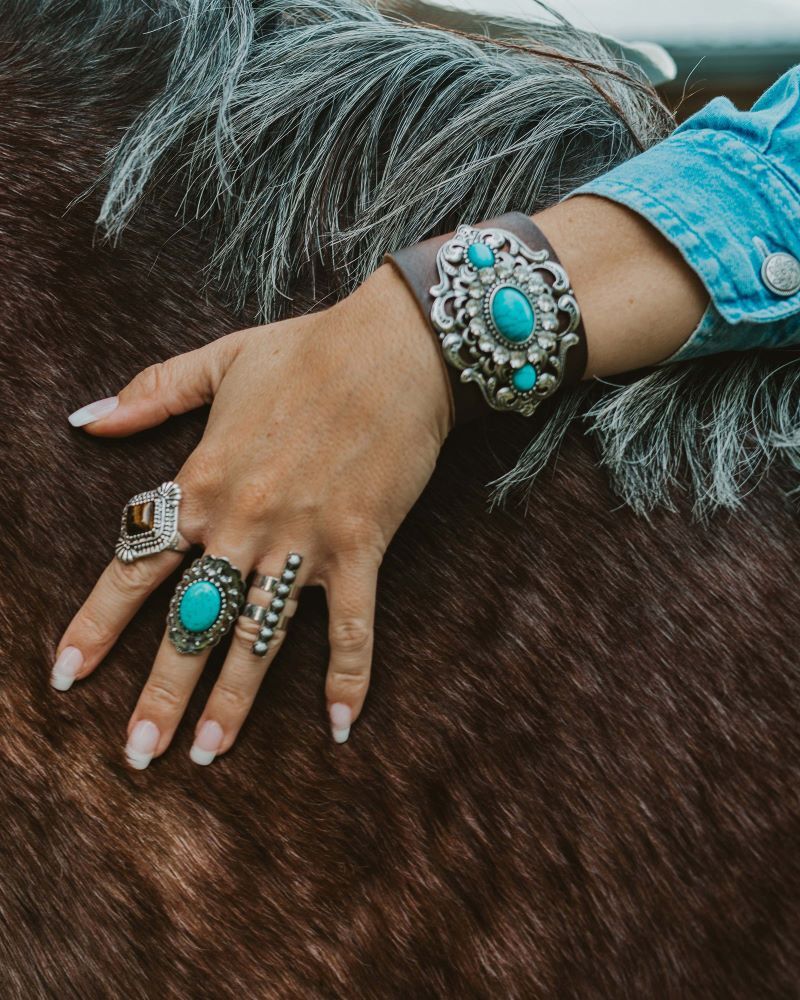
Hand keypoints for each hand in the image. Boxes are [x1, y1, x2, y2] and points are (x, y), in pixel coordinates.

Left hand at [53, 264, 451, 766]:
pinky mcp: (358, 548)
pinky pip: (351, 627)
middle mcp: (243, 523)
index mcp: (203, 481)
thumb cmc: (306, 351)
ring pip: (259, 637)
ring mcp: (302, 540)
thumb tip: (83, 419)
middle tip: (138, 754)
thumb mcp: (218, 359)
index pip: (135, 566)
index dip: (96, 625)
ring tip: (208, 755)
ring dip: (233, 702)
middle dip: (160, 692)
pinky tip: (341, 726)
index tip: (66, 678)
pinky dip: (348, 677)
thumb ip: (149, 393)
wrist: (394, 348)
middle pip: (191, 621)